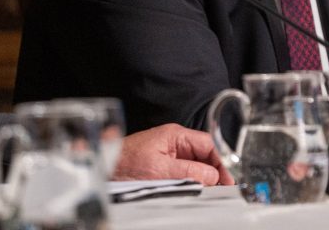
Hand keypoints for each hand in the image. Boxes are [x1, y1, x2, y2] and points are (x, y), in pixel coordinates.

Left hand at [112, 123, 234, 185]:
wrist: (99, 168)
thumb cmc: (123, 163)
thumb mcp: (158, 169)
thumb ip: (188, 171)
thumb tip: (212, 176)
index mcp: (176, 135)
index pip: (209, 145)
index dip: (222, 161)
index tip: (228, 179)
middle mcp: (175, 143)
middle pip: (205, 155)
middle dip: (214, 171)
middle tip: (222, 189)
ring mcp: (169, 154)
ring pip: (196, 166)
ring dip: (203, 178)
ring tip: (210, 192)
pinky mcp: (163, 166)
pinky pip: (185, 173)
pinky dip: (191, 182)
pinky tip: (195, 190)